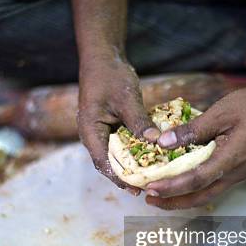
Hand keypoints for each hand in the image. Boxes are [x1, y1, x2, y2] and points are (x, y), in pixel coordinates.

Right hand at [78, 53, 159, 192]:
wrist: (103, 57)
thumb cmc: (110, 76)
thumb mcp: (126, 98)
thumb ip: (139, 121)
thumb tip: (156, 142)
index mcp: (90, 131)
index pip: (103, 162)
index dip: (119, 177)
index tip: (136, 188)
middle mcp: (94, 135)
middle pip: (109, 163)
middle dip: (127, 176)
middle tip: (148, 187)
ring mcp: (102, 131)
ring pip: (117, 155)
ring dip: (132, 165)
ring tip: (151, 177)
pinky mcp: (112, 127)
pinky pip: (123, 144)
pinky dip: (136, 151)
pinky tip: (152, 156)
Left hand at [145, 86, 245, 208]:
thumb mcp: (221, 112)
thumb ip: (192, 130)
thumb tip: (163, 142)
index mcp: (230, 159)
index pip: (196, 180)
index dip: (171, 186)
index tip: (151, 187)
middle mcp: (235, 173)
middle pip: (201, 197)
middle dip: (174, 201)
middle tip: (150, 199)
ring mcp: (239, 173)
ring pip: (208, 194)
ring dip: (184, 197)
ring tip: (162, 195)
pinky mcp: (240, 169)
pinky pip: (214, 185)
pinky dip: (196, 188)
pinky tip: (183, 181)